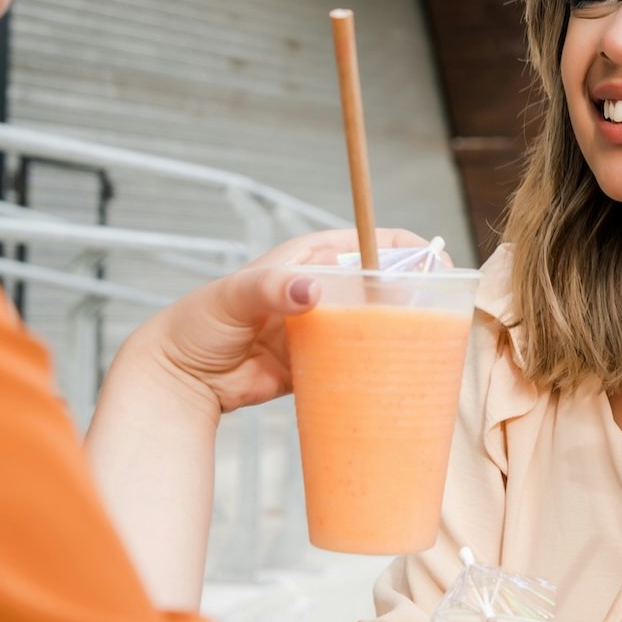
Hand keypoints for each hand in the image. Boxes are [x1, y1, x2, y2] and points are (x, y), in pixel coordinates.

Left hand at [120, 228, 436, 416]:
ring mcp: (322, 329)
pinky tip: (397, 377)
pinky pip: (357, 362)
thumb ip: (271, 288)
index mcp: (308, 260)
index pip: (367, 244)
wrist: (180, 377)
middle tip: (441, 315)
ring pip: (373, 325)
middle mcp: (321, 291)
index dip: (406, 250)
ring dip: (399, 334)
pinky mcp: (318, 364)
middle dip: (412, 295)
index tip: (438, 265)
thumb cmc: (199, 323)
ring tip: (429, 348)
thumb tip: (312, 289)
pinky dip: (377, 367)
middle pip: (380, 286)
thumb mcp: (233, 297)